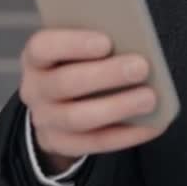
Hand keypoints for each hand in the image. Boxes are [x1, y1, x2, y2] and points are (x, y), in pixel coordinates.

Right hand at [19, 29, 162, 168]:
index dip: (73, 44)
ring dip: (117, 107)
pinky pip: (94, 143)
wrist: (58, 105)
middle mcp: (34, 89)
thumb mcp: (79, 49)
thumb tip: (134, 41)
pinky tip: (152, 124)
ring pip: (78, 118)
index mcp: (36, 58)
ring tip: (150, 98)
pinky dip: (126, 135)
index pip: (43, 47)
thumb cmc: (79, 64)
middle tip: (141, 67)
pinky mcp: (61, 144)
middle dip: (106, 75)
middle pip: (65, 83)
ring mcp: (45, 120)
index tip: (106, 42)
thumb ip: (98, 43)